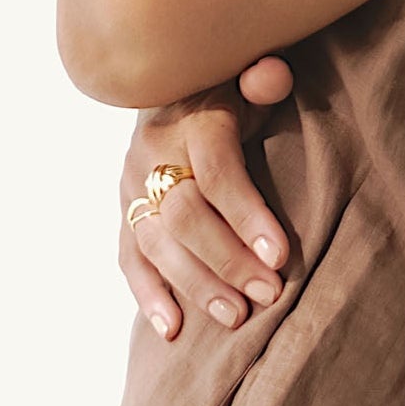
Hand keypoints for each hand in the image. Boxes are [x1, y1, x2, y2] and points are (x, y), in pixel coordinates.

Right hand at [119, 52, 296, 341]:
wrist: (171, 88)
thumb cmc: (228, 91)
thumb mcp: (246, 78)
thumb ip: (262, 80)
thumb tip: (271, 77)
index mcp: (191, 120)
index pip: (216, 172)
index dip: (246, 214)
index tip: (280, 255)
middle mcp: (153, 154)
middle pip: (185, 216)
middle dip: (227, 260)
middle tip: (268, 294)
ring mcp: (132, 186)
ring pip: (156, 243)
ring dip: (195, 284)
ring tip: (236, 317)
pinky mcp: (124, 212)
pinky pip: (128, 258)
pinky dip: (148, 295)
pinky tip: (173, 329)